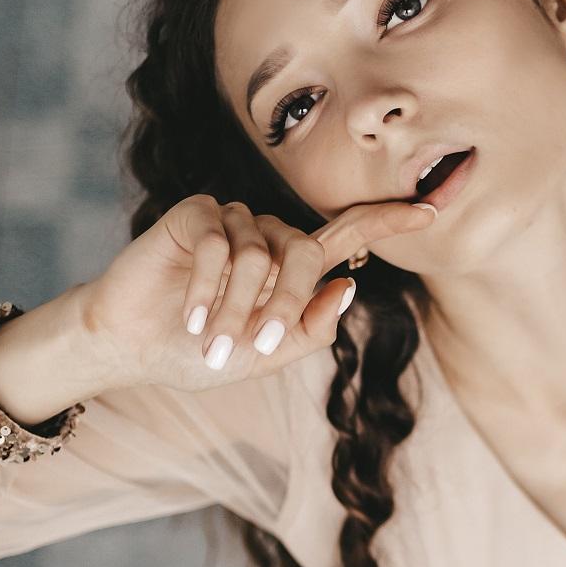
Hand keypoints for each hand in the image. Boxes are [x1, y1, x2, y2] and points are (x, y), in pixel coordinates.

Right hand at [78, 193, 437, 391]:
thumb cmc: (202, 353)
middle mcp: (269, 236)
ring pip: (261, 255)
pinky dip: (210, 288)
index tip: (432, 210)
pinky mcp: (197, 214)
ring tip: (213, 343)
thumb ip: (311, 329)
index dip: (389, 223)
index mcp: (294, 267)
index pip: (348, 237)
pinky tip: (191, 319)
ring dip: (239, 308)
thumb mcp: (266, 357)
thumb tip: (349, 287)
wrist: (133, 349)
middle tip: (256, 349)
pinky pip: (220, 244)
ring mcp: (234, 220)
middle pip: (304, 253)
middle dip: (285, 305)